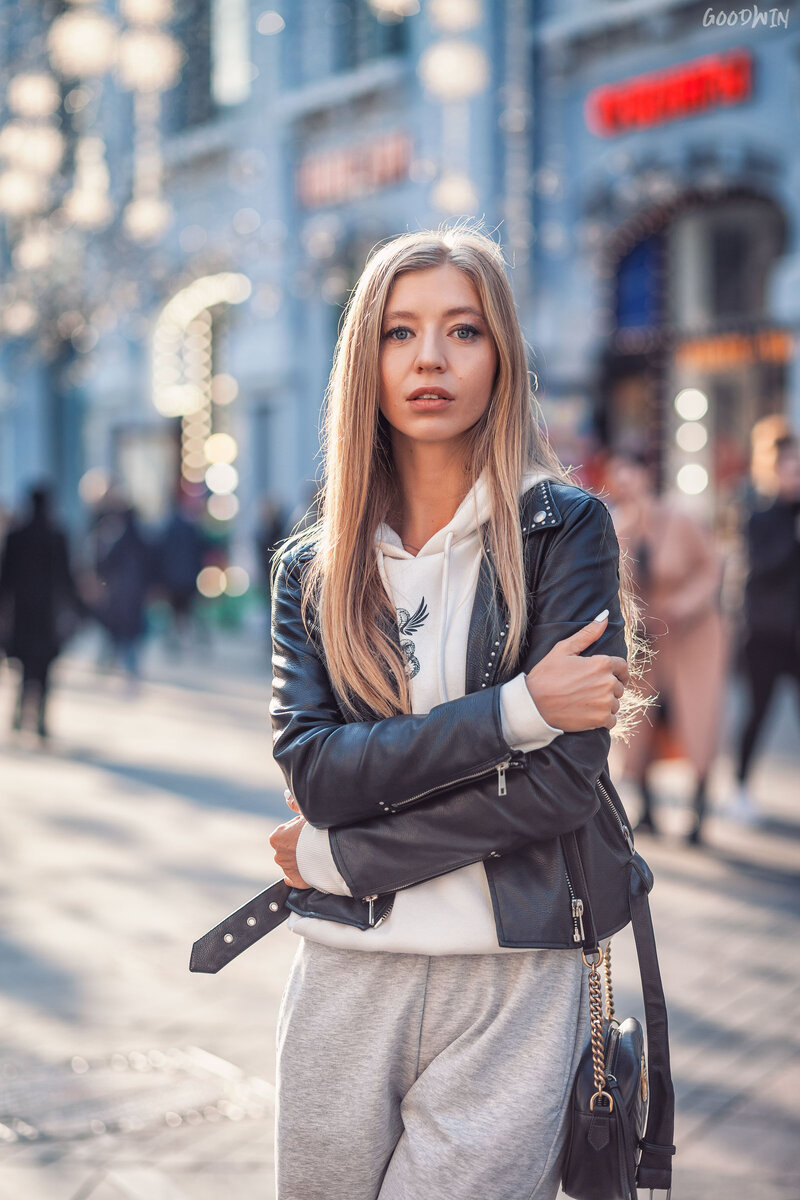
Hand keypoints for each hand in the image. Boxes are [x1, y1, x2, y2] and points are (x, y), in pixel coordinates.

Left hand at [269, 795, 310, 887]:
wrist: (331, 851)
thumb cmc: (319, 829)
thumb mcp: (306, 812)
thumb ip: (294, 803)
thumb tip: (286, 795)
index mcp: (276, 837)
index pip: (287, 831)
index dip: (299, 828)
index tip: (310, 829)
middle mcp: (278, 854)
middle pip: (288, 847)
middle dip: (298, 845)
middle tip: (314, 841)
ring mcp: (287, 869)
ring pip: (292, 862)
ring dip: (301, 859)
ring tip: (316, 854)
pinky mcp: (296, 881)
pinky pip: (295, 878)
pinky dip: (300, 875)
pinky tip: (309, 870)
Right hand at [525, 612, 628, 731]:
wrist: (533, 704)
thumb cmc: (546, 674)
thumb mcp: (564, 649)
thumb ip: (588, 634)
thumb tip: (605, 616)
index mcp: (602, 663)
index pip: (623, 667)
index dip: (616, 671)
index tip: (606, 676)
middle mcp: (608, 683)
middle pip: (619, 686)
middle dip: (607, 687)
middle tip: (587, 689)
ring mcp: (605, 703)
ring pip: (615, 703)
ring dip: (605, 704)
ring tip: (584, 701)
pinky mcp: (600, 720)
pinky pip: (612, 720)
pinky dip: (602, 719)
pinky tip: (587, 713)